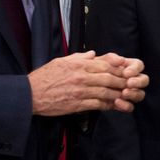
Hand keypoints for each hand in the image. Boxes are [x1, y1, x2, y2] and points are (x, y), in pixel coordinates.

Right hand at [29, 51, 147, 115]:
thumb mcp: (61, 61)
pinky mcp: (78, 104)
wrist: (30, 94)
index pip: (106, 65)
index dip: (119, 69)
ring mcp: (81, 91)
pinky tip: (113, 105)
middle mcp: (82, 77)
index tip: (125, 72)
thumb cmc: (45, 77)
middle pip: (110, 78)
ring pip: (107, 92)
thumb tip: (93, 54)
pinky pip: (98, 105)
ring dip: (118, 94)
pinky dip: (108, 105)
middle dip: (122, 81)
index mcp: (79, 65)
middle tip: (130, 84)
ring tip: (125, 95)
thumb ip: (79, 57)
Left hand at [94, 53, 148, 111]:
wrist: (85, 85)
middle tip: (129, 83)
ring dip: (134, 94)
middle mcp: (133, 80)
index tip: (126, 73)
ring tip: (124, 93)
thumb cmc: (93, 70)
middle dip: (138, 82)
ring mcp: (130, 92)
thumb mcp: (99, 61)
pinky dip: (125, 105)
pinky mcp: (124, 104)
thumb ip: (110, 58)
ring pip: (140, 94)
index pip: (138, 65)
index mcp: (129, 67)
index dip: (135, 69)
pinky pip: (130, 106)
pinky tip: (117, 102)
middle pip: (144, 80)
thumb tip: (120, 59)